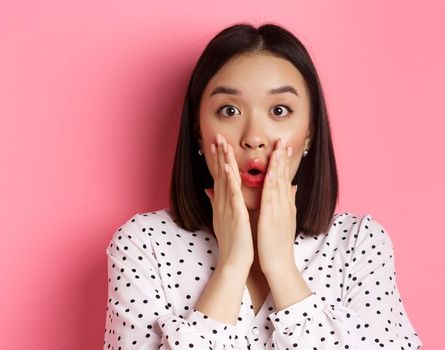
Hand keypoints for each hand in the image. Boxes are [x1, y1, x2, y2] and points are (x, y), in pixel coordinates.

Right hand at [203, 133, 253, 267]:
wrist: (235, 262)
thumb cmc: (233, 242)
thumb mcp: (222, 219)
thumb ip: (216, 202)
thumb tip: (208, 189)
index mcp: (223, 203)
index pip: (220, 177)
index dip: (218, 160)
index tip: (217, 144)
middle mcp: (222, 203)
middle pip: (220, 174)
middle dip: (218, 155)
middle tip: (217, 136)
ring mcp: (228, 208)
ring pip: (225, 180)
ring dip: (223, 161)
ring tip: (221, 144)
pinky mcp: (235, 215)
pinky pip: (232, 195)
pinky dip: (230, 181)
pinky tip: (228, 168)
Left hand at [256, 136, 298, 272]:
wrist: (279, 266)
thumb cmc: (276, 247)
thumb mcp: (282, 223)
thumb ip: (285, 206)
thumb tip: (291, 191)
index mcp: (285, 207)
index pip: (285, 181)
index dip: (284, 163)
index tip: (284, 148)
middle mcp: (285, 206)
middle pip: (285, 178)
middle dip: (283, 158)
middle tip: (283, 140)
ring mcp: (280, 211)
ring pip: (279, 183)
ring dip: (278, 164)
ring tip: (278, 147)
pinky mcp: (272, 218)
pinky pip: (271, 197)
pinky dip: (271, 182)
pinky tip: (270, 170)